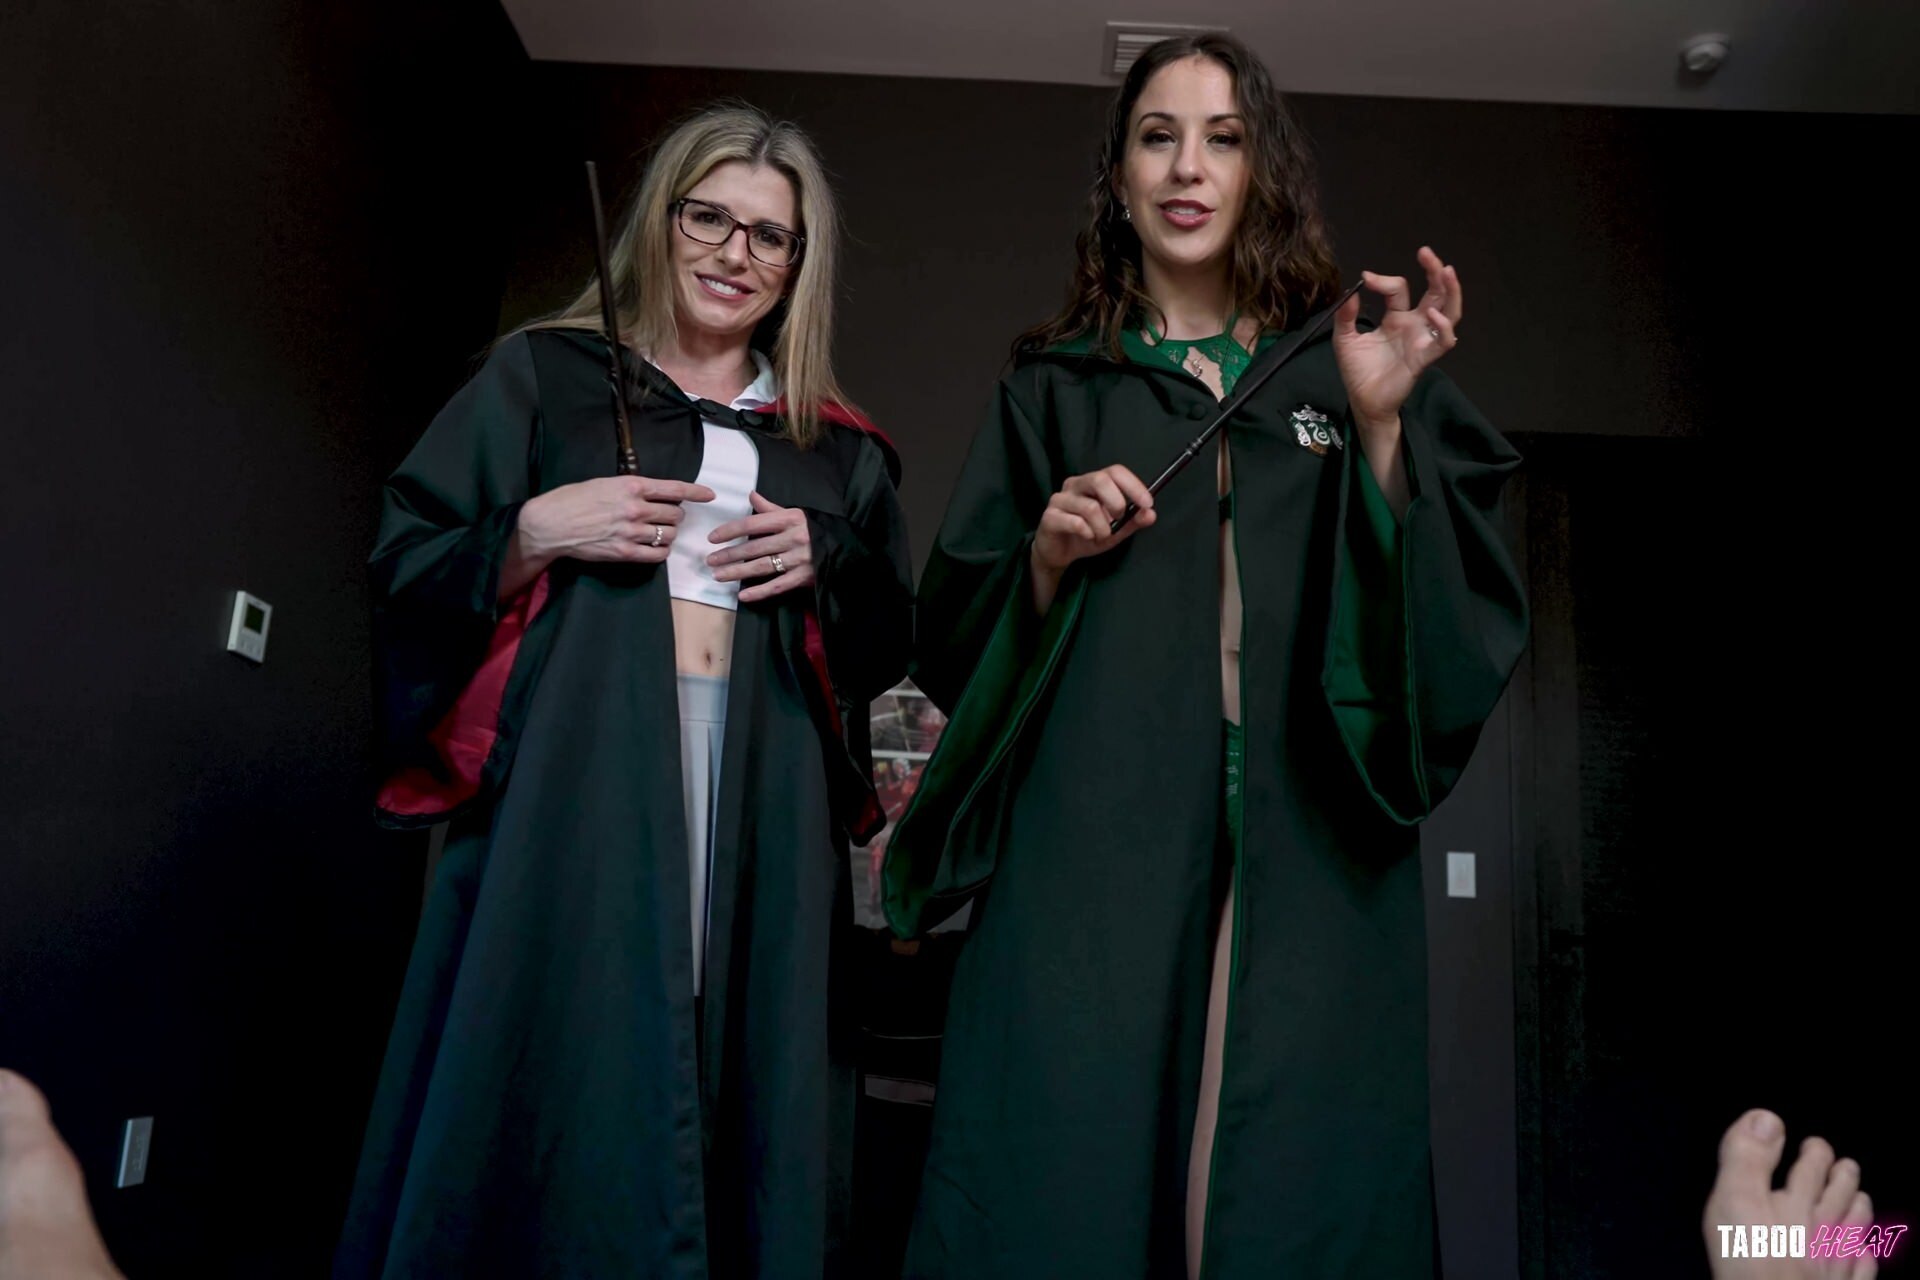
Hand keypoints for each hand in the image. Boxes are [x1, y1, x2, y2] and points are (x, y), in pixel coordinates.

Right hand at [517, 475, 714, 564]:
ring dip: (668, 534)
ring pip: (669, 534)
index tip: (709, 495)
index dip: (696, 491)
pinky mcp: (625, 552)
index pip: (674, 488)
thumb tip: (651, 493)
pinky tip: (656, 548)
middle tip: (668, 517)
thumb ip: (631, 488)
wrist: (550, 524)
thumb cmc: (573, 499)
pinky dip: (661, 551)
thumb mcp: (604, 483)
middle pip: (675, 513)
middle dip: (676, 515)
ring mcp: (631, 532)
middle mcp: (635, 508)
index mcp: (631, 486)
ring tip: (658, 532)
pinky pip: (657, 555)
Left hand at [708, 491, 814, 602]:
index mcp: (789, 519)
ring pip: (762, 567)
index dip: (730, 531)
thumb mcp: (796, 515)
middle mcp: (793, 538)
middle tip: (710, 560)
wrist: (845, 547)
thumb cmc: (816, 530)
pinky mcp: (804, 577)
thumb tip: (751, 495)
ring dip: (737, 572)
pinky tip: (743, 596)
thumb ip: (771, 508)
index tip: (713, 538)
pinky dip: (759, 592)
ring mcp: (798, 559)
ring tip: (719, 575)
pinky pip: (777, 586)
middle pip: (754, 548)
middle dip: (729, 555)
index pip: (753, 524)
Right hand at [1032, 465, 1156, 574]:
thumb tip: (1151, 514)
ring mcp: (1060, 499)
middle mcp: (1075, 484)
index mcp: (1093, 482)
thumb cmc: (1086, 535)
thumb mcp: (1115, 530)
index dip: (1133, 485)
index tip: (1148, 503)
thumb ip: (1133, 521)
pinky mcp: (1050, 516)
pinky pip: (1075, 522)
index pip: (1115, 471)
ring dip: (1102, 528)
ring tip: (1100, 536)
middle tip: (1118, 520)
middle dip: (1116, 503)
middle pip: (1100, 479)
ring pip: (1090, 507)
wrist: (1059, 553)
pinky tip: (1086, 537)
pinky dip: (1087, 533)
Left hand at [1332, 245, 1463, 431]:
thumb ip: (1346, 316)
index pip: (1399, 289)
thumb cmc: (1358, 371)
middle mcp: (1414, 325)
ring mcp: (1422, 340)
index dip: (1384, 281)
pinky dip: (1442, 328)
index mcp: (1396, 318)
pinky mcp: (1424, 359)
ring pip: (1448, 312)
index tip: (1366, 279)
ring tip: (1447, 272)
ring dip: (1451, 291)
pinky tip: (1434, 315)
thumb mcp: (1344, 338)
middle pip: (1434, 292)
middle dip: (1434, 271)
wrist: (1362, 401)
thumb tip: (1351, 291)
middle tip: (1426, 252)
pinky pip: (1442, 342)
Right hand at [1703, 1109, 1880, 1279]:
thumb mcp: (1734, 1200)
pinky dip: (1864, 1257)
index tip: (1815, 1144)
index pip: (1810, 1170)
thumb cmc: (1750, 1260)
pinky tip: (1863, 1254)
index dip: (1815, 1153)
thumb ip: (1747, 1159)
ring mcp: (1837, 1263)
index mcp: (1796, 1203)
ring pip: (1854, 1230)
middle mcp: (1823, 1229)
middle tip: (1847, 1165)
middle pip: (1837, 1197)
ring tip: (1860, 1198)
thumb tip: (1767, 1118)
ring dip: (1858, 1210)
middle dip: (1842, 1177)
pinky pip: (1861, 1270)